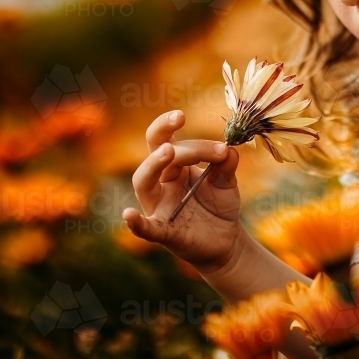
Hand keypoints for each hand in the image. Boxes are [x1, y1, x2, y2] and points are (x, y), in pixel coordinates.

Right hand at [122, 110, 245, 273]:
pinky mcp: (164, 232)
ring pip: (143, 182)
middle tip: (179, 118)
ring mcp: (159, 206)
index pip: (173, 142)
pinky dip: (136, 223)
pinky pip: (146, 228)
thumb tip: (229, 149)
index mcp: (176, 167)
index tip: (219, 141)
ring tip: (167, 152)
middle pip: (154, 154)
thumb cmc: (219, 205)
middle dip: (163, 134)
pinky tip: (129, 215)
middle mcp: (162, 183)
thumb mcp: (226, 182)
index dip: (189, 135)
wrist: (225, 239)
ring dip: (153, 165)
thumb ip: (226, 164)